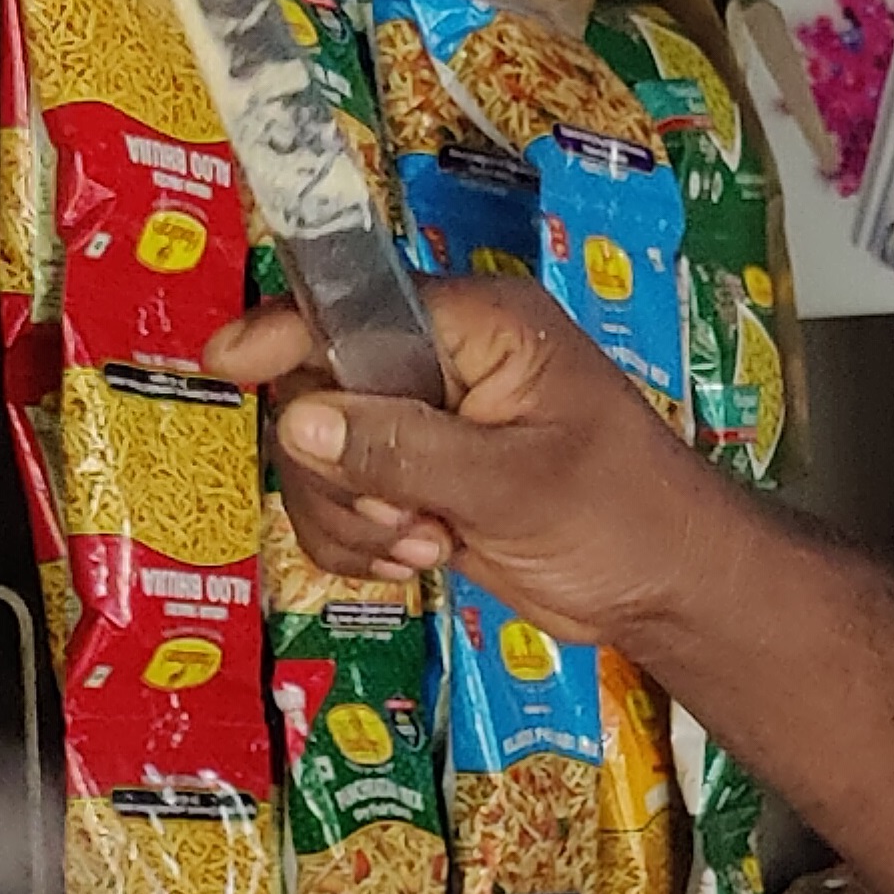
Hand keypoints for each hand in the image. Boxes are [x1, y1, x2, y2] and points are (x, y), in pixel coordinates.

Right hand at [214, 273, 735, 659]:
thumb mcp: (515, 483)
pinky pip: (339, 502)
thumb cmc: (624, 515)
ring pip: (317, 455)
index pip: (356, 305)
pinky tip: (414, 562)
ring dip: (351, 516)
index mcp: (478, 326)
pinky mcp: (415, 482)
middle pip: (317, 389)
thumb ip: (404, 451)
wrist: (665, 588)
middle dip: (339, 469)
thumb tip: (298, 421)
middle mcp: (440, 362)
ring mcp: (424, 423)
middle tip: (405, 521)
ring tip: (425, 546)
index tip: (228, 363)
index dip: (286, 332)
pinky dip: (357, 542)